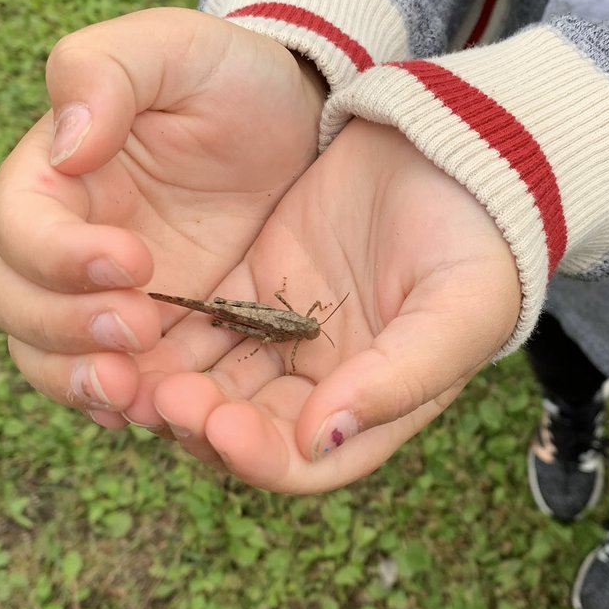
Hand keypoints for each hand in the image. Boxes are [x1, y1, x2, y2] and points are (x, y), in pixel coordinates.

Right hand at [0, 8, 324, 421]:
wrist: (300, 131)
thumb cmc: (232, 79)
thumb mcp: (179, 48)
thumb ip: (107, 71)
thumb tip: (66, 144)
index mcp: (55, 173)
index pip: (19, 226)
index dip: (59, 254)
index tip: (132, 260)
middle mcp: (65, 241)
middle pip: (15, 302)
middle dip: (64, 326)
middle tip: (137, 330)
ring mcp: (103, 295)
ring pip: (48, 355)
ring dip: (80, 379)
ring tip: (135, 394)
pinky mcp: (154, 332)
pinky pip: (114, 380)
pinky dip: (123, 403)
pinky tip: (155, 413)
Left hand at [139, 118, 524, 492]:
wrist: (458, 146)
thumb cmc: (478, 238)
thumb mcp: (459, 310)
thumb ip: (398, 380)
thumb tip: (317, 439)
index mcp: (377, 405)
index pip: (307, 461)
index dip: (259, 457)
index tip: (220, 426)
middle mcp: (325, 382)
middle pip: (247, 428)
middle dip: (201, 423)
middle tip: (159, 397)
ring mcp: (285, 334)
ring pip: (213, 381)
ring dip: (171, 386)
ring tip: (130, 371)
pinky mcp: (254, 283)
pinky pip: (202, 322)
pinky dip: (167, 332)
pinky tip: (133, 324)